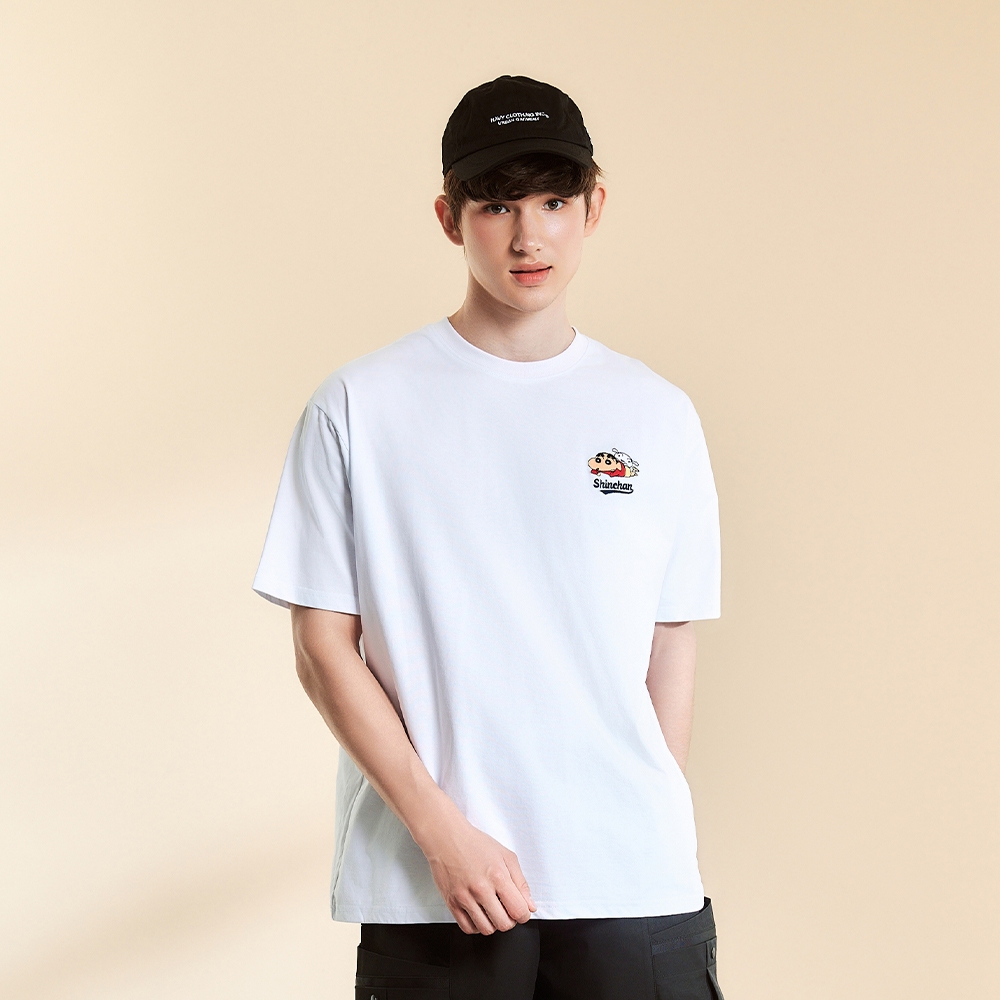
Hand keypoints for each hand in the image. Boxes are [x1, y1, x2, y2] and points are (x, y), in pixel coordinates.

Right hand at [418, 810, 536, 934]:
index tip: (521, 910)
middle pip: (503, 924)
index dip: (524, 914)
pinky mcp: (452, 903)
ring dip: (493, 923)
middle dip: (510, 920)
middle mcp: (480, 889)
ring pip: (486, 929)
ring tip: (492, 910)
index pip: (518, 911)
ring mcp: (464, 898)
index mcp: (497, 876)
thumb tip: (530, 906)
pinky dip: (477, 926)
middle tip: (506, 909)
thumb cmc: (475, 844)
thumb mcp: (506, 856)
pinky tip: (479, 913)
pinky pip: (468, 928)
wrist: (447, 839)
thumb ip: (521, 882)